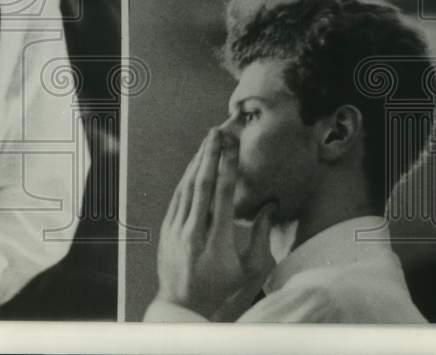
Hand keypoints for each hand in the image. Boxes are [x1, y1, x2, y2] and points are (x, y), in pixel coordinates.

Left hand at [154, 129, 274, 320]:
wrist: (182, 305)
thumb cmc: (221, 289)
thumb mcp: (250, 270)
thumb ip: (262, 237)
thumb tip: (269, 206)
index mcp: (217, 241)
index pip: (222, 196)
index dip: (227, 167)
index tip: (232, 147)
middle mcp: (193, 231)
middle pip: (202, 185)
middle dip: (211, 155)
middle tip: (218, 131)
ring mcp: (176, 229)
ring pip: (187, 187)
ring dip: (198, 162)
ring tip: (208, 141)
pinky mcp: (166, 229)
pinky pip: (177, 197)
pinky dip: (186, 179)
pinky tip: (194, 165)